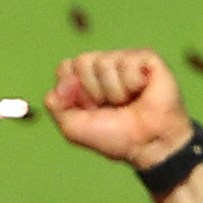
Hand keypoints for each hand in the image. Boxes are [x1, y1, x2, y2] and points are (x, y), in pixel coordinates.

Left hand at [45, 51, 194, 171]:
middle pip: (83, 60)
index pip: (65, 67)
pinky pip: (128, 62)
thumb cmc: (113, 136)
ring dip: (114, 91)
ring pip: (105, 61)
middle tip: (110, 106)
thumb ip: (56, 104)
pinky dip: (133, 84)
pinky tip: (142, 91)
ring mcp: (125, 60)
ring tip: (128, 101)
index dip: (73, 92)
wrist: (146, 144)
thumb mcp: (72, 127)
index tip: (88, 109)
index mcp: (84, 80)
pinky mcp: (147, 58)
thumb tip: (66, 79)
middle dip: (93, 90)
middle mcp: (103, 66)